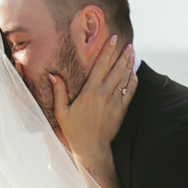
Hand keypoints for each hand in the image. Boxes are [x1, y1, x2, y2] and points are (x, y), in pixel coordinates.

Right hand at [50, 37, 133, 187]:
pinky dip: (132, 81)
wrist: (91, 149)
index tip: (113, 39)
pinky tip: (134, 73)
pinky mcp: (121, 110)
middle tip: (128, 43)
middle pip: (116, 69)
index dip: (107, 51)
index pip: (100, 66)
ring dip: (129, 65)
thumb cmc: (74, 131)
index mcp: (89, 92)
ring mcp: (114, 102)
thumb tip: (53, 75)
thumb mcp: (62, 112)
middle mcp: (103, 95)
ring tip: (132, 53)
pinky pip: (129, 92)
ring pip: (124, 79)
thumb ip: (59, 92)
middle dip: (123, 55)